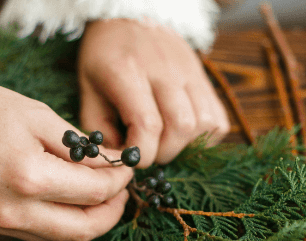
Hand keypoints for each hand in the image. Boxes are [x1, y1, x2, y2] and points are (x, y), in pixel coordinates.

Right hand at [0, 35, 133, 240]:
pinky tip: (65, 200)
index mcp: (28, 178)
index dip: (119, 182)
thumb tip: (108, 165)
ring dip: (87, 221)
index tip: (127, 168)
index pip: (94, 193)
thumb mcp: (33, 114)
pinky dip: (59, 222)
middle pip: (83, 231)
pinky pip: (35, 234)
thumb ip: (76, 146)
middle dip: (112, 212)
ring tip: (99, 196)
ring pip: (60, 238)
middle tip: (122, 191)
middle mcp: (13, 212)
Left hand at [78, 19, 229, 167]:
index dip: (140, 154)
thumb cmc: (104, 56)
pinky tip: (183, 134)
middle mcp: (164, 70)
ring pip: (204, 123)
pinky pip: (218, 119)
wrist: (131, 15)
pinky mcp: (204, 78)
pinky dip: (204, 136)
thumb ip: (98, 127)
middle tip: (147, 152)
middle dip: (163, 153)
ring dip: (185, 145)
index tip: (129, 158)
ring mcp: (190, 72)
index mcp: (128, 71)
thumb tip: (119, 161)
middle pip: (180, 127)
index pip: (147, 125)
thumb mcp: (87, 88)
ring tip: (164, 143)